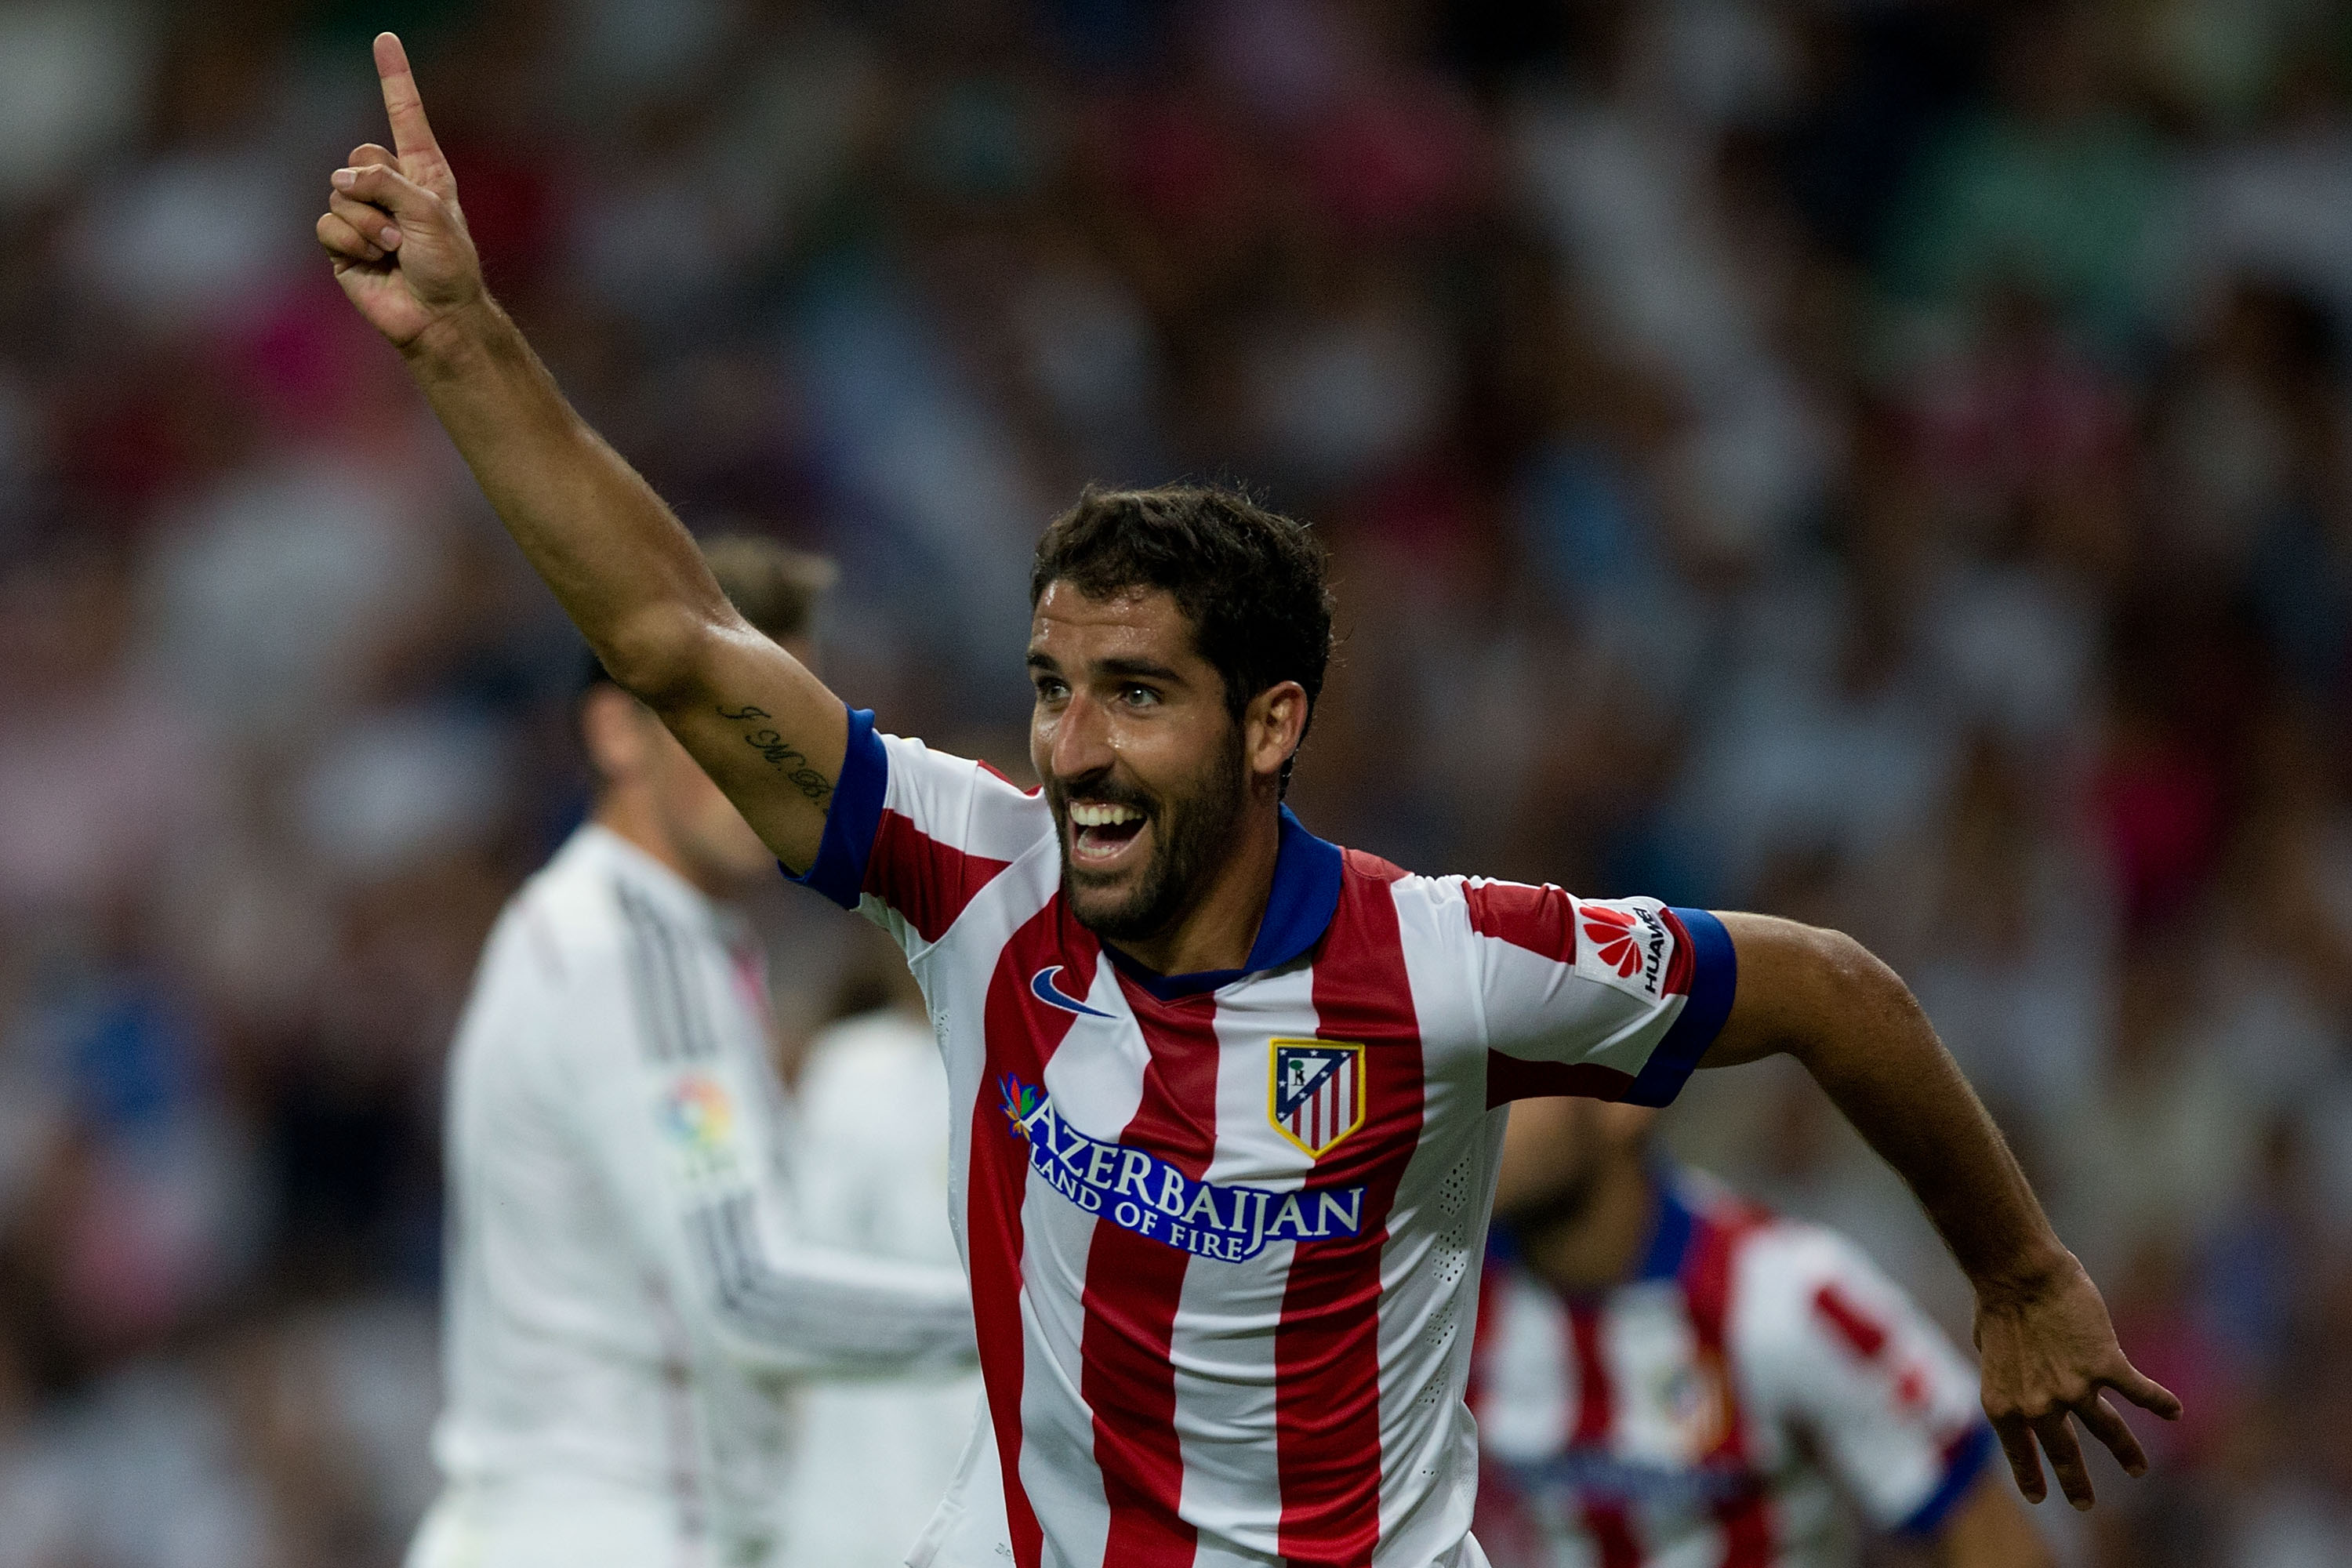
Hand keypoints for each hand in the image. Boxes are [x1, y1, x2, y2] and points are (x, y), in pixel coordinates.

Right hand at [316, 33, 483, 350]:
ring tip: (395, 251)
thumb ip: (386, 182)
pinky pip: (328, 222)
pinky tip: (373, 261)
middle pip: (360, 155)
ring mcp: (364, 214)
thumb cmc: (448, 266)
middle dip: (377, 189)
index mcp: (423, 172)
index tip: (386, 39)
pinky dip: (351, 241)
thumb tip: (340, 179)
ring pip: (340, 192)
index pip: (406, 115)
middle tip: (403, 229)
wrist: (437, 317)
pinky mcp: (342, 242)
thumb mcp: (429, 213)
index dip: (395, 78)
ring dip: (369, 224)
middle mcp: (391, 187)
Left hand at [1973, 1249, 2181, 1508]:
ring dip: (2126, 1453)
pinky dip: (2159, 1402)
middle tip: (2084, 1504)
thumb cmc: (1998, 1303)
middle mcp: (2040, 1406)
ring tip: (2137, 1469)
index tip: (2039, 1498)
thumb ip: (2012, 1377)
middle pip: (2066, 1453)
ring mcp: (2075, 1389)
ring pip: (2108, 1432)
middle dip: (2076, 1483)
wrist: (2018, 1274)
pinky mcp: (2105, 1366)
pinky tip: (2174, 1412)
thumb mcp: (1990, 1353)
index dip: (2032, 1477)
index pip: (2021, 1453)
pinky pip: (2139, 1393)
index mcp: (2006, 1405)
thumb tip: (2025, 1380)